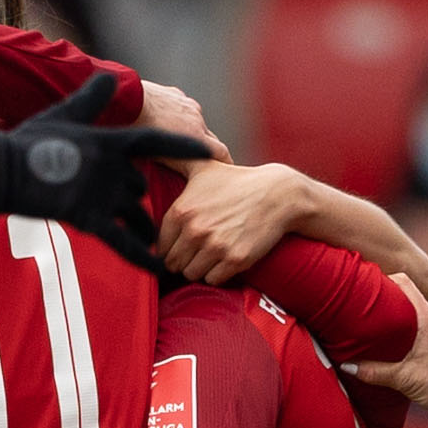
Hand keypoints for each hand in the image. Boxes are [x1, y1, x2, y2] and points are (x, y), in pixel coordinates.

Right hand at [0, 72, 216, 269]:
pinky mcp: (87, 218)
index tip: (211, 151)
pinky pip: (122, 242)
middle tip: (150, 213)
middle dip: (140, 198)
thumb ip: (92, 99)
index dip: (185, 146)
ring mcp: (101, 194)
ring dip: (144, 227)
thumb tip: (109, 74)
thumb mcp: (64, 115)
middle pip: (140, 187)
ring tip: (152, 240)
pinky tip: (158, 268)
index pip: (157, 142)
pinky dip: (142, 256)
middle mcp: (112, 168)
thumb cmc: (30, 141)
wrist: (1, 169)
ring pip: (135, 214)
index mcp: (110, 142)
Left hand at [136, 80, 227, 161]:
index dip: (225, 161)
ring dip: (189, 128)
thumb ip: (177, 162)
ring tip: (172, 135)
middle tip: (198, 155)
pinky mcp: (176, 95)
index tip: (225, 167)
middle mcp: (197, 120)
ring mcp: (188, 105)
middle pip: (209, 136)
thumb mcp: (160, 155)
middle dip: (206, 146)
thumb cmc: (140, 131)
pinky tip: (162, 117)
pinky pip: (181, 106)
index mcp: (196, 137)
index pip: (221, 152)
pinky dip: (176, 114)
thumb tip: (182, 171)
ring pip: (194, 120)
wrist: (129, 101)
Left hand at [155, 160, 311, 286]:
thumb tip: (149, 148)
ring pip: (192, 274)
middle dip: (184, 260)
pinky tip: (226, 258)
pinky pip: (213, 280)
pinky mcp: (235, 260)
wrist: (278, 195)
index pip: (160, 246)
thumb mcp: (203, 167)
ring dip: (200, 268)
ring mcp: (215, 247)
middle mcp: (195, 230)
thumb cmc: (237, 181)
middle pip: (174, 264)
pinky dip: (218, 274)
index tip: (183, 243)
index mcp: (181, 211)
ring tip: (212, 253)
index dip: (171, 247)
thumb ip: (175, 161)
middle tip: (198, 250)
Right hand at [348, 274, 427, 414]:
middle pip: (408, 293)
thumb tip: (348, 366)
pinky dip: (407, 321)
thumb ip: (373, 372)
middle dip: (387, 295)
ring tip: (377, 319)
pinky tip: (394, 335)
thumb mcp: (402, 378)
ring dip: (397, 310)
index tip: (368, 284)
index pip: (405, 283)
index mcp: (427, 318)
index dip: (385, 278)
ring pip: (414, 307)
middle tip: (366, 303)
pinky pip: (421, 319)